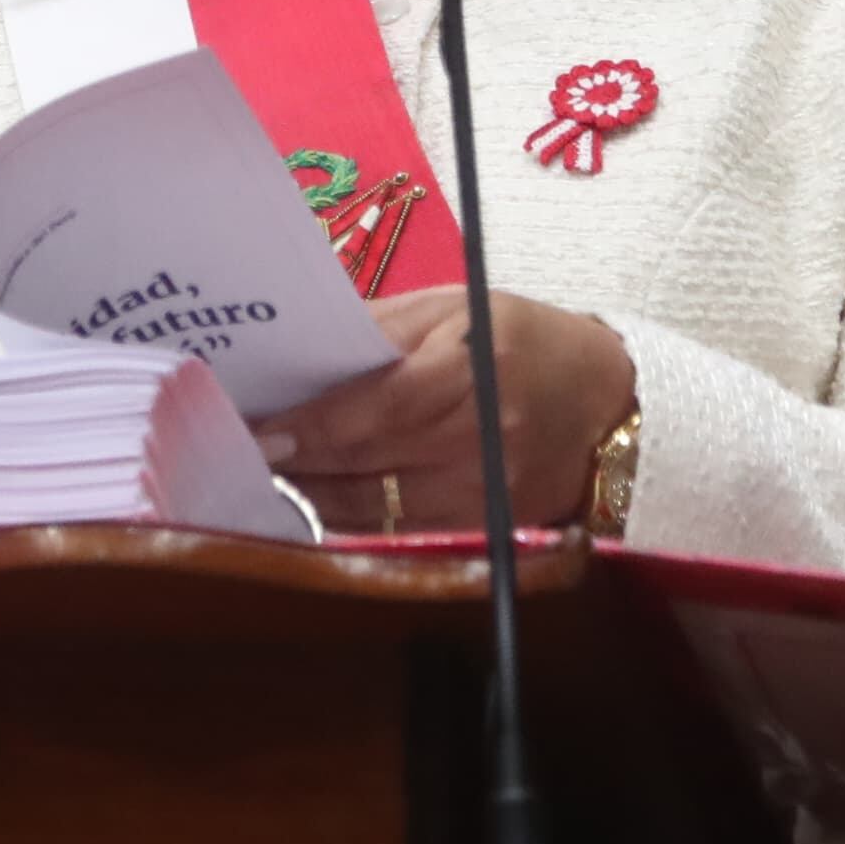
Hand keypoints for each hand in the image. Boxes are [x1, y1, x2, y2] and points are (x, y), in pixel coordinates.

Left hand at [262, 288, 637, 535]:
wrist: (609, 408)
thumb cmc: (525, 342)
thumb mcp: (457, 309)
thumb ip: (380, 329)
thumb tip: (300, 349)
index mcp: (474, 368)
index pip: (376, 406)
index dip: (311, 424)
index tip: (255, 427)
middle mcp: (479, 439)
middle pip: (368, 460)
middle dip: (296, 460)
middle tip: (235, 452)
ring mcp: (483, 493)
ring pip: (376, 508)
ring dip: (311, 498)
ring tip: (259, 482)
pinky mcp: (482, 530)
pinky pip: (399, 534)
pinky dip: (349, 524)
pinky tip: (311, 509)